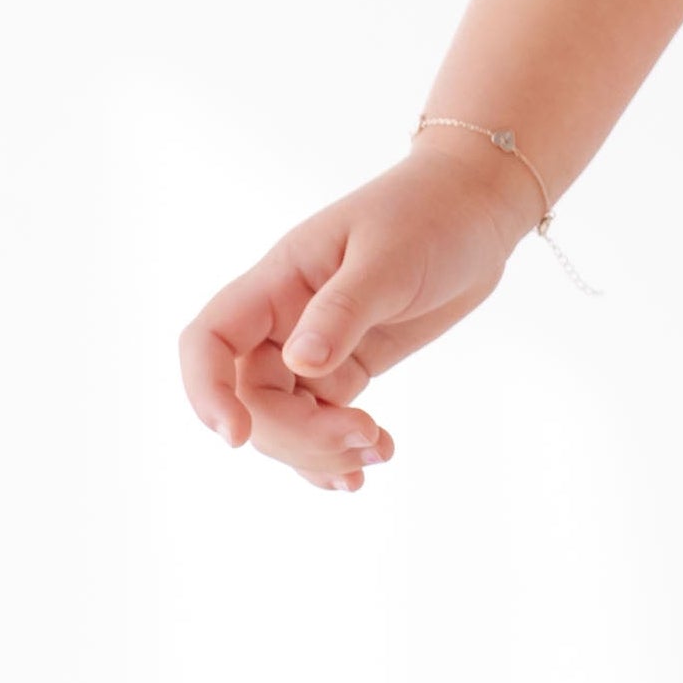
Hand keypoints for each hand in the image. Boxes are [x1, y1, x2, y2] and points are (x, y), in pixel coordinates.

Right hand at [176, 139, 539, 492]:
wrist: (475, 212)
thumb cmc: (429, 216)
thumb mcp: (388, 259)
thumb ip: (343, 311)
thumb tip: (301, 364)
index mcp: (278, 282)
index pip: (210, 340)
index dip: (207, 390)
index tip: (237, 438)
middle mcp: (284, 319)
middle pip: (254, 398)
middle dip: (299, 434)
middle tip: (366, 438)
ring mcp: (315, 347)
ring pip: (287, 419)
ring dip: (322, 450)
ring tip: (379, 452)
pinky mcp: (349, 367)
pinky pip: (322, 420)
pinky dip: (335, 452)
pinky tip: (363, 471)